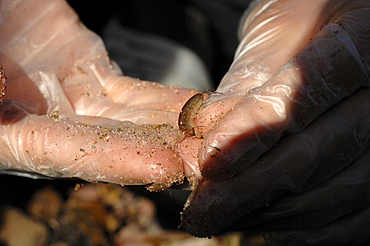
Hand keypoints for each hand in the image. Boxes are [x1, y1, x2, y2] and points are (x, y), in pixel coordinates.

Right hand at [0, 0, 199, 190]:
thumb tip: (4, 116)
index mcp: (8, 133)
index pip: (66, 153)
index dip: (116, 160)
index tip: (164, 165)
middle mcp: (45, 124)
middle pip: (111, 144)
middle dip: (162, 151)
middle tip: (210, 158)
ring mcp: (73, 97)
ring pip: (131, 118)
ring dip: (174, 127)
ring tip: (218, 130)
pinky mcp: (93, 73)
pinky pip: (135, 93)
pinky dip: (165, 101)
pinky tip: (199, 107)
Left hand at [181, 0, 369, 243]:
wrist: (338, 24)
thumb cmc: (306, 15)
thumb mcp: (276, 30)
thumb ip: (250, 79)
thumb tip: (210, 134)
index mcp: (364, 40)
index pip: (304, 91)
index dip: (254, 131)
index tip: (209, 163)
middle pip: (319, 152)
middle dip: (251, 188)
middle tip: (201, 211)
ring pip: (336, 192)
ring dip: (271, 213)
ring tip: (220, 218)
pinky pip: (353, 216)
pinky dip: (306, 229)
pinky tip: (264, 225)